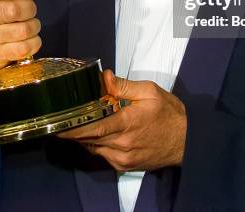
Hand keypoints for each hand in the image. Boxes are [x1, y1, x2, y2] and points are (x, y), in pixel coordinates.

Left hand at [57, 70, 186, 171]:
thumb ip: (124, 85)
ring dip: (86, 135)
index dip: (72, 127)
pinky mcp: (125, 166)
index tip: (57, 123)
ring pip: (94, 147)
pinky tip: (100, 131)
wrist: (187, 140)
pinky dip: (97, 143)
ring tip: (82, 121)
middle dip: (75, 129)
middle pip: (88, 139)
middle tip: (65, 117)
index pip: (92, 127)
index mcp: (127, 123)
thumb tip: (104, 77)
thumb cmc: (170, 114)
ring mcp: (122, 158)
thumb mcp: (149, 91)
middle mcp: (122, 145)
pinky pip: (103, 155)